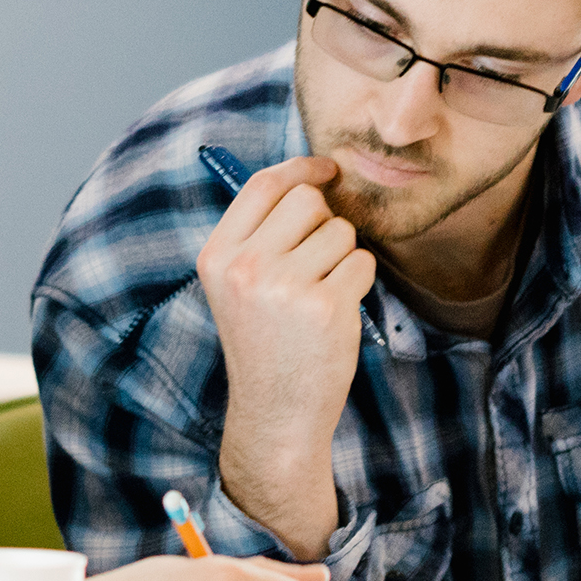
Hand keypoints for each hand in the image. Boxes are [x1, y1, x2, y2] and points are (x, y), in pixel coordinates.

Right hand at [195, 156, 371, 558]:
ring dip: (343, 256)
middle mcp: (246, 267)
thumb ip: (260, 233)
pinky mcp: (326, 307)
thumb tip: (311, 176)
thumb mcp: (238, 285)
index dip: (301, 168)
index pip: (264, 185)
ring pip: (341, 232)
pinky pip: (362, 263)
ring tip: (320, 295)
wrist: (276, 413)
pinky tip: (336, 311)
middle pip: (308, 201)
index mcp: (217, 256)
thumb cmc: (265, 343)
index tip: (327, 169)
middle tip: (317, 262)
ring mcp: (286, 287)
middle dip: (325, 222)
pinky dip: (358, 282)